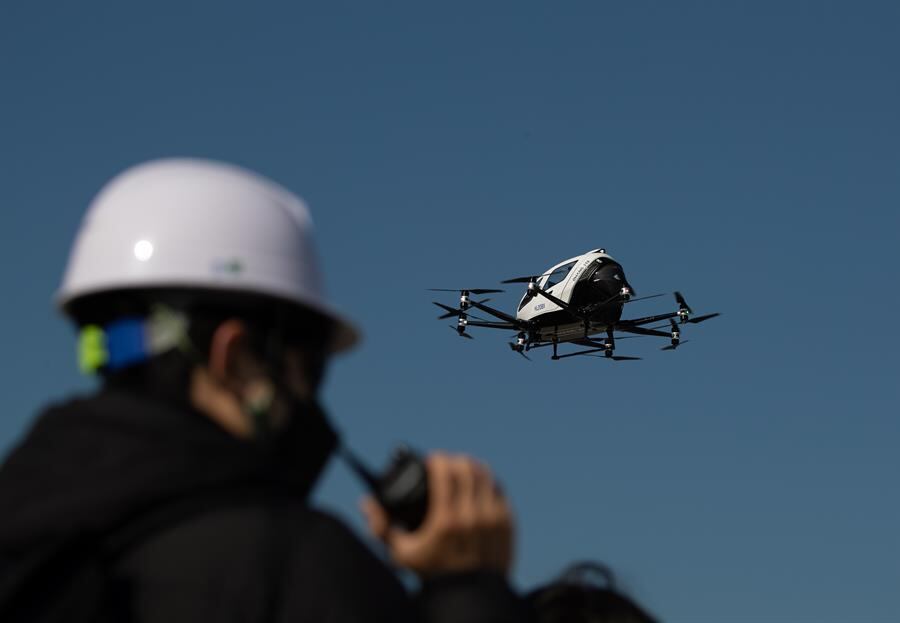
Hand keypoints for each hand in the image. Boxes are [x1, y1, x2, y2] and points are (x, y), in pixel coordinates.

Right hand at [361, 452, 513, 576]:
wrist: (468, 597)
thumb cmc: (432, 574)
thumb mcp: (402, 554)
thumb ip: (382, 528)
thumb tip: (366, 503)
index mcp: (446, 520)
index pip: (445, 471)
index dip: (437, 459)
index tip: (431, 460)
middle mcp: (473, 516)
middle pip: (467, 468)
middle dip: (454, 460)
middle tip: (445, 464)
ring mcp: (493, 519)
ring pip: (486, 475)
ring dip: (472, 468)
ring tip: (462, 469)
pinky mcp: (507, 524)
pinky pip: (500, 491)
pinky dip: (488, 483)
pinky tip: (479, 485)